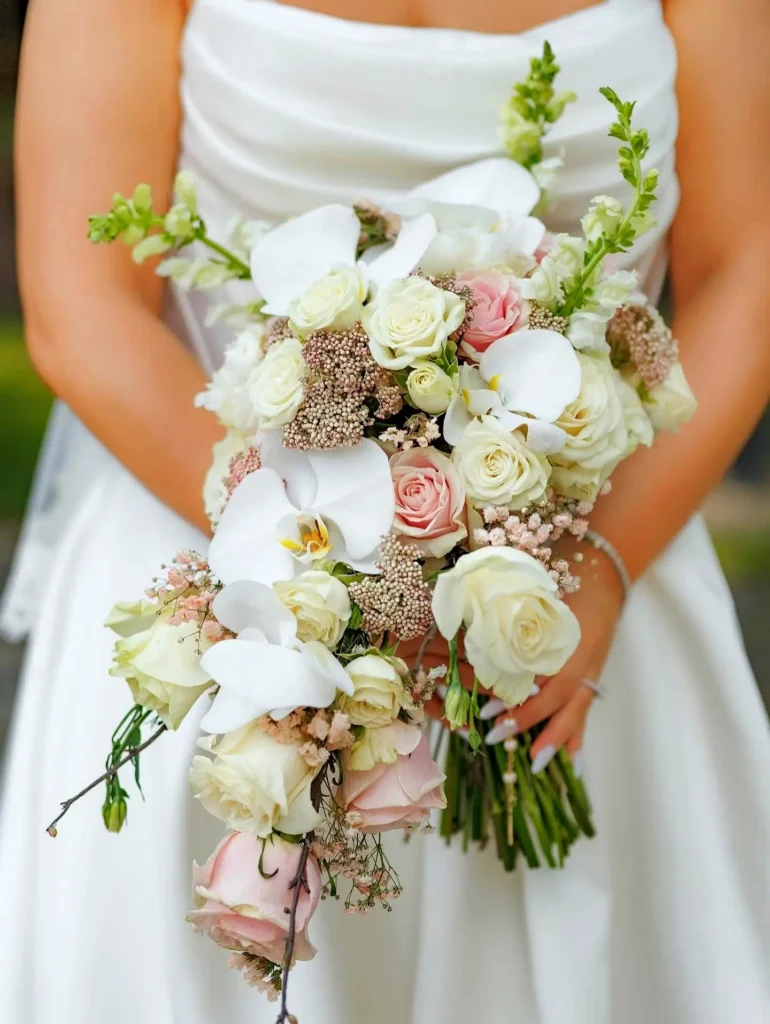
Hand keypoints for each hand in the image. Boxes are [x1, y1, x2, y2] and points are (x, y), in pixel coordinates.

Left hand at [497, 546, 624, 770]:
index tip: (487, 711)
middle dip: (530, 723)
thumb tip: (467, 633)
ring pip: (577, 710)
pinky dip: (578, 735)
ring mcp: (593, 667)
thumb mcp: (536, 589)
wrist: (606, 571)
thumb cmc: (563, 575)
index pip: (545, 676)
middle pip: (560, 698)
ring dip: (556, 738)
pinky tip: (572, 761)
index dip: (519, 697)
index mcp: (568, 634)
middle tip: (496, 739)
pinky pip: (586, 708)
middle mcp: (584, 656)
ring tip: (536, 766)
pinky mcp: (594, 673)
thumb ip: (511, 612)